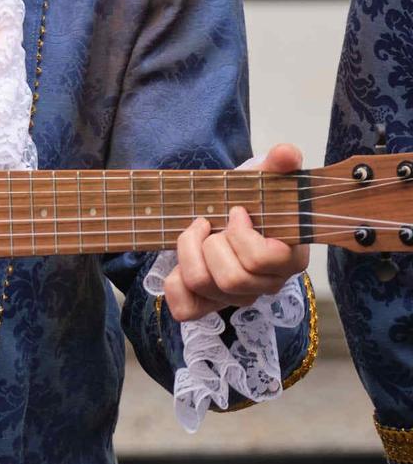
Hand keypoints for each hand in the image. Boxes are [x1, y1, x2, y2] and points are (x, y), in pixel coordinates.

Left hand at [162, 142, 311, 321]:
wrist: (222, 211)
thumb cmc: (246, 198)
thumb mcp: (262, 177)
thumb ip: (278, 164)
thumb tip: (287, 154)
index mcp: (288, 258)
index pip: (264, 261)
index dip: (241, 234)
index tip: (235, 212)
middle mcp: (267, 285)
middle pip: (233, 280)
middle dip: (211, 243)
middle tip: (211, 222)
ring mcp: (238, 298)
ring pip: (205, 287)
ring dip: (189, 251)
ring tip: (196, 232)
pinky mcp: (208, 304)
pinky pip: (186, 309)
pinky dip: (175, 285)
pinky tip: (180, 262)